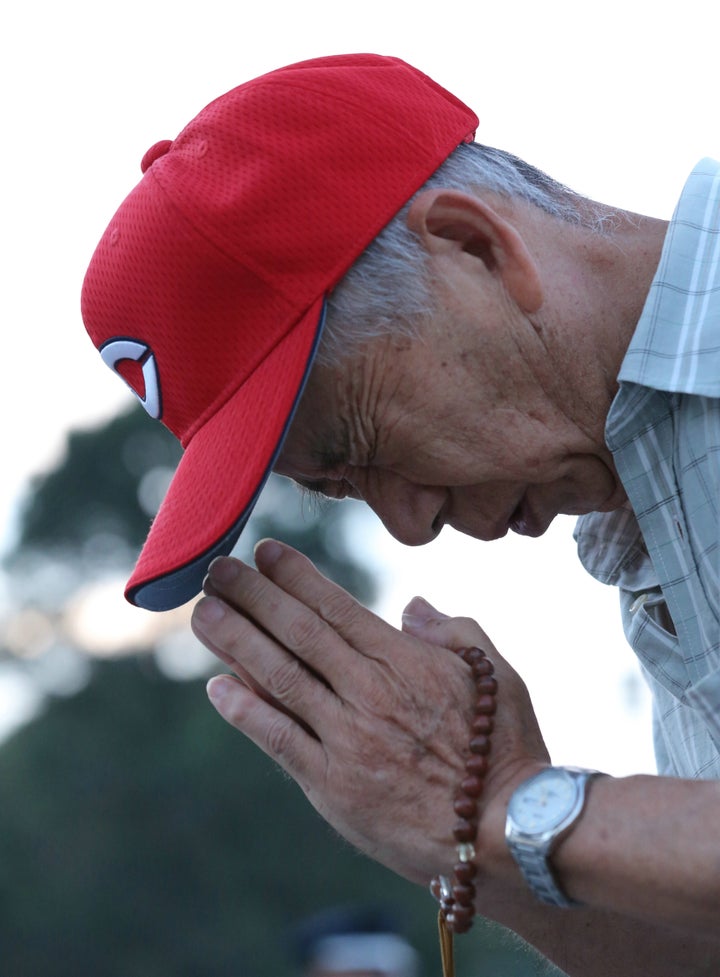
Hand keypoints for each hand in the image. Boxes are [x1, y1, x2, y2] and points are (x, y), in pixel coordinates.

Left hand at [191, 541, 547, 885]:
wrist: (505, 832)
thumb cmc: (506, 748)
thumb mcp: (495, 672)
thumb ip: (453, 630)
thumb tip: (409, 607)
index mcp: (406, 661)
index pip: (336, 607)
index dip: (295, 576)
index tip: (263, 552)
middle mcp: (369, 692)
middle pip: (297, 632)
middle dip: (252, 595)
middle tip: (216, 569)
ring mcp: (347, 738)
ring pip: (279, 677)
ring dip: (236, 640)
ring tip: (203, 612)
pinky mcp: (332, 786)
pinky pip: (279, 739)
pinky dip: (245, 711)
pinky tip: (217, 687)